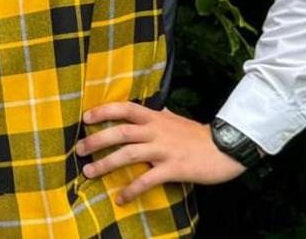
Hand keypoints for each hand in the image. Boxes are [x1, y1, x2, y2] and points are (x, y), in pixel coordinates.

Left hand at [77, 103, 246, 204]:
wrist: (226, 148)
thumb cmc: (197, 135)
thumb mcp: (174, 119)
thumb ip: (158, 115)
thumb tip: (146, 106)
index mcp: (156, 117)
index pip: (125, 108)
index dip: (104, 110)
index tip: (86, 116)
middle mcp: (157, 131)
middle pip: (121, 132)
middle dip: (97, 140)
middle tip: (79, 149)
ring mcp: (164, 150)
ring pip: (129, 154)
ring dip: (106, 164)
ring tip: (89, 172)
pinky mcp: (173, 169)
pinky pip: (148, 180)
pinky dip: (132, 189)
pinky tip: (121, 198)